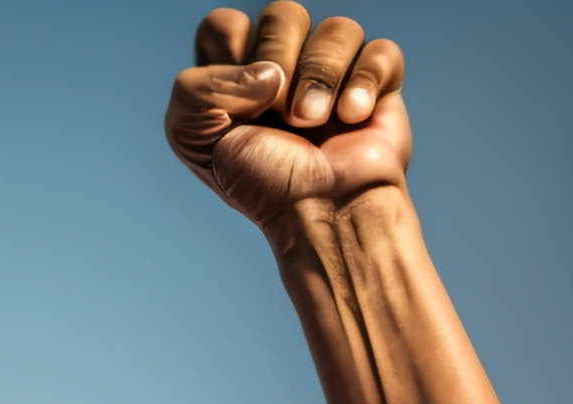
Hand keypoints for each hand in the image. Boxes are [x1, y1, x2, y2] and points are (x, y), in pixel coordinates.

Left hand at [166, 6, 407, 234]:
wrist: (317, 214)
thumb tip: (267, 70)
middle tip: (280, 116)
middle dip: (278, 62)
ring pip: (336, 28)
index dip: (229, 55)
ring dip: (321, 77)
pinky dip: (364, 82)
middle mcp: (282, 65)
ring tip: (313, 124)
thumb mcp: (192, 137)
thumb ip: (194, 87)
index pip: (224, 25)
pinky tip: (354, 118)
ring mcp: (330, 72)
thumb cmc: (257, 182)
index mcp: (234, 74)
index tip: (235, 104)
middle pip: (282, 14)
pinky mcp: (374, 82)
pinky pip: (379, 51)